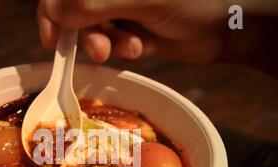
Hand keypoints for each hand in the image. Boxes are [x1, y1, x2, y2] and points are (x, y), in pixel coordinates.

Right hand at [37, 0, 229, 62]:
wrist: (225, 26)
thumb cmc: (191, 2)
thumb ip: (95, 4)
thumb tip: (54, 13)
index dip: (52, 12)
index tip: (52, 41)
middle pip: (77, 13)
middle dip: (90, 35)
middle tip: (103, 51)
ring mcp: (123, 7)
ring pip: (95, 31)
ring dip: (112, 44)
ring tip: (136, 47)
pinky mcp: (133, 27)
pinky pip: (114, 43)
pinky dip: (126, 48)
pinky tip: (147, 46)